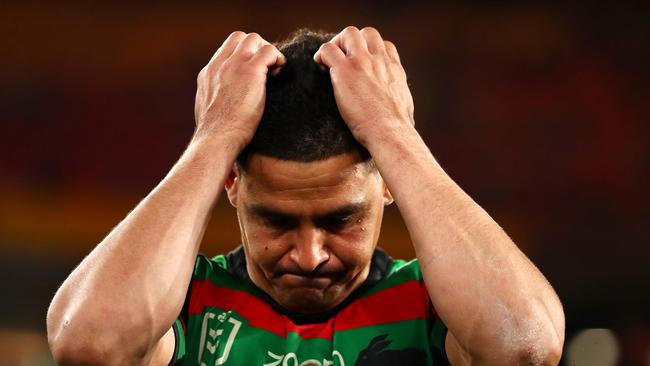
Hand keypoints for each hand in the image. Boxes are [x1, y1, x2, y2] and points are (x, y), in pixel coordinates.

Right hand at [193, 31, 285, 150]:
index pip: (227, 49)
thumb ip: (217, 97)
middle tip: (267, 68)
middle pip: (239, 38)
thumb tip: (225, 102)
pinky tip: (280, 73)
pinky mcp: (250, 71)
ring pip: (254, 39)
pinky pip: (269, 51)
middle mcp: (219, 65)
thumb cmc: (216, 134)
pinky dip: (278, 58)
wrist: (216, 139)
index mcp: (209, 74)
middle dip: (256, 48)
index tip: (253, 70)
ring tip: (275, 70)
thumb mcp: (209, 110)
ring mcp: (234, 66)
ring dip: (267, 51)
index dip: (243, 55)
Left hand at [313, 26, 413, 145]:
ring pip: (349, 33)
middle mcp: (380, 60)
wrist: (390, 132)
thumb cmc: (397, 129)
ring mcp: (362, 62)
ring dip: (337, 44)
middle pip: (367, 33)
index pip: (384, 46)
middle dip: (353, 42)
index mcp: (394, 69)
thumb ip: (401, 103)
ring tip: (329, 63)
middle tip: (343, 60)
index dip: (370, 51)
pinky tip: (320, 69)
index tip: (362, 64)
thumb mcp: (406, 108)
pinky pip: (327, 50)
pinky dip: (321, 56)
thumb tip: (406, 117)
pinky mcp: (345, 71)